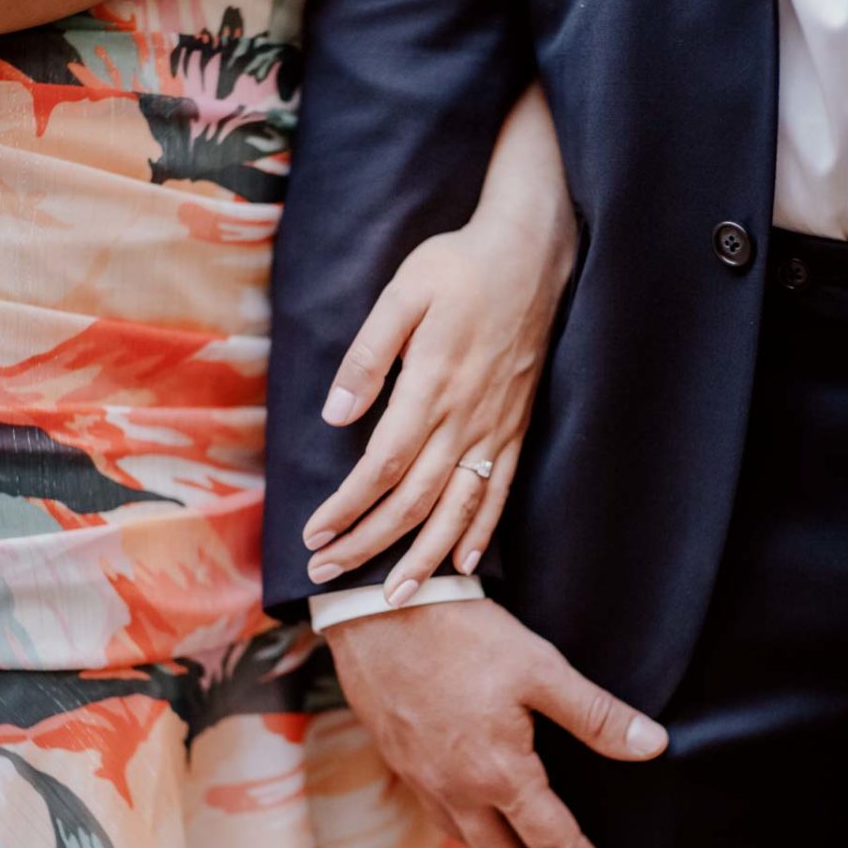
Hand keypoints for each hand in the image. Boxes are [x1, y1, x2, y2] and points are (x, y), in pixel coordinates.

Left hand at [303, 84, 577, 603]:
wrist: (533, 252)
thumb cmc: (460, 266)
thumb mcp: (403, 294)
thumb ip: (369, 357)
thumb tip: (335, 414)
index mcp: (432, 387)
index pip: (381, 466)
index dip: (346, 507)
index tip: (314, 534)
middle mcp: (465, 419)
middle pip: (413, 500)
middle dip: (369, 544)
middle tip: (329, 575)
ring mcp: (494, 428)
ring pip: (457, 509)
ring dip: (423, 556)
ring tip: (395, 595)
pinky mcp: (515, 427)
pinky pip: (498, 492)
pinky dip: (481, 532)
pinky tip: (465, 565)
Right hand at [326, 600, 668, 847]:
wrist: (376, 614)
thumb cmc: (459, 635)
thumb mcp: (540, 668)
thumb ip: (596, 715)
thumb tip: (653, 746)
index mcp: (500, 773)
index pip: (554, 840)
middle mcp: (458, 789)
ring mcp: (423, 778)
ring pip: (466, 842)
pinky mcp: (399, 759)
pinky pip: (436, 815)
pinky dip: (461, 834)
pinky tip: (465, 823)